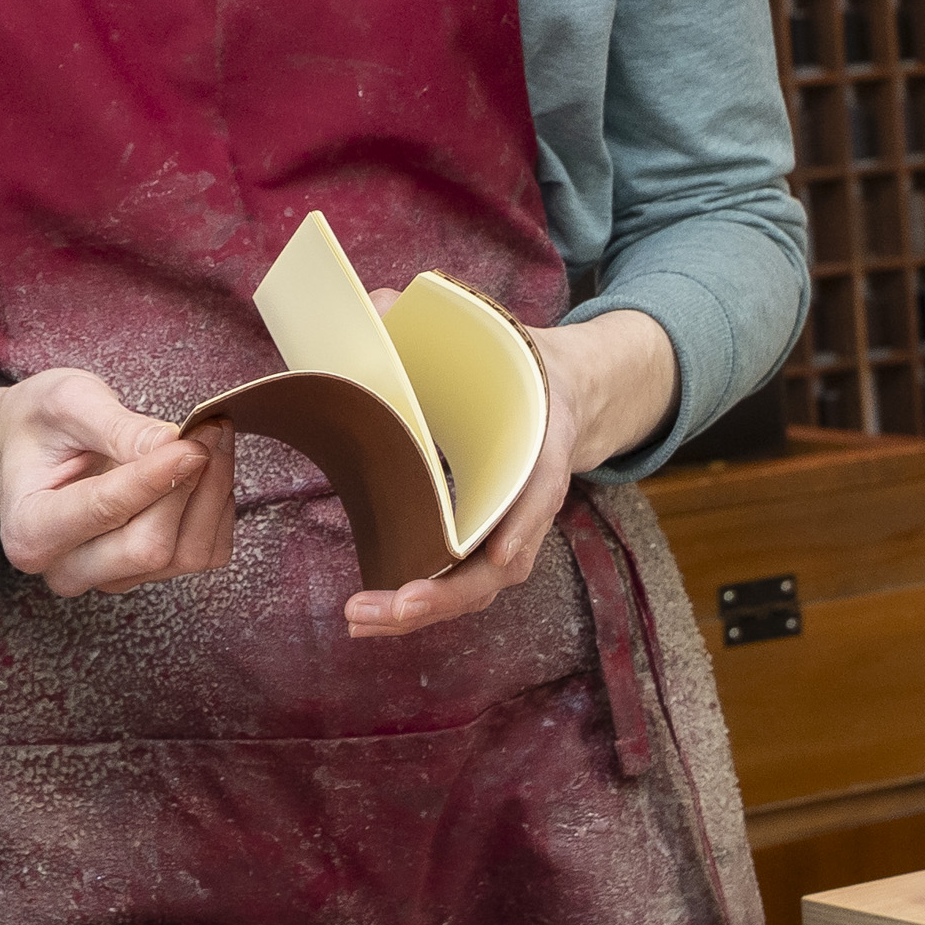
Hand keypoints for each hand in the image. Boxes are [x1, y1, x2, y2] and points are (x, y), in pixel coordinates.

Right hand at [0, 369, 236, 597]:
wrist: (36, 445)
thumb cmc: (43, 422)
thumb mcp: (68, 402)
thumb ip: (116, 426)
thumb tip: (172, 444)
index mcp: (30, 529)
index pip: (105, 511)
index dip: (155, 476)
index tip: (190, 442)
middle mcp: (66, 567)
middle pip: (149, 548)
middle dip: (188, 486)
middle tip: (209, 428)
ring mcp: (109, 577)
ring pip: (185, 555)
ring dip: (212, 495)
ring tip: (214, 438)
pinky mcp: (146, 573)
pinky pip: (204, 554)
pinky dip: (217, 510)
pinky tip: (209, 469)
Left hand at [345, 308, 676, 639]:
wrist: (564, 395)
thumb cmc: (519, 369)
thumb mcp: (496, 333)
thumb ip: (436, 318)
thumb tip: (378, 304)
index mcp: (544, 448)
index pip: (539, 493)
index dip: (521, 526)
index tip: (500, 554)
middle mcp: (529, 503)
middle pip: (497, 566)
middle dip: (445, 593)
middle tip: (391, 603)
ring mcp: (508, 531)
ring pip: (472, 588)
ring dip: (419, 611)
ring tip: (360, 619)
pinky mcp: (482, 545)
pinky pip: (455, 586)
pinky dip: (415, 606)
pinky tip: (368, 618)